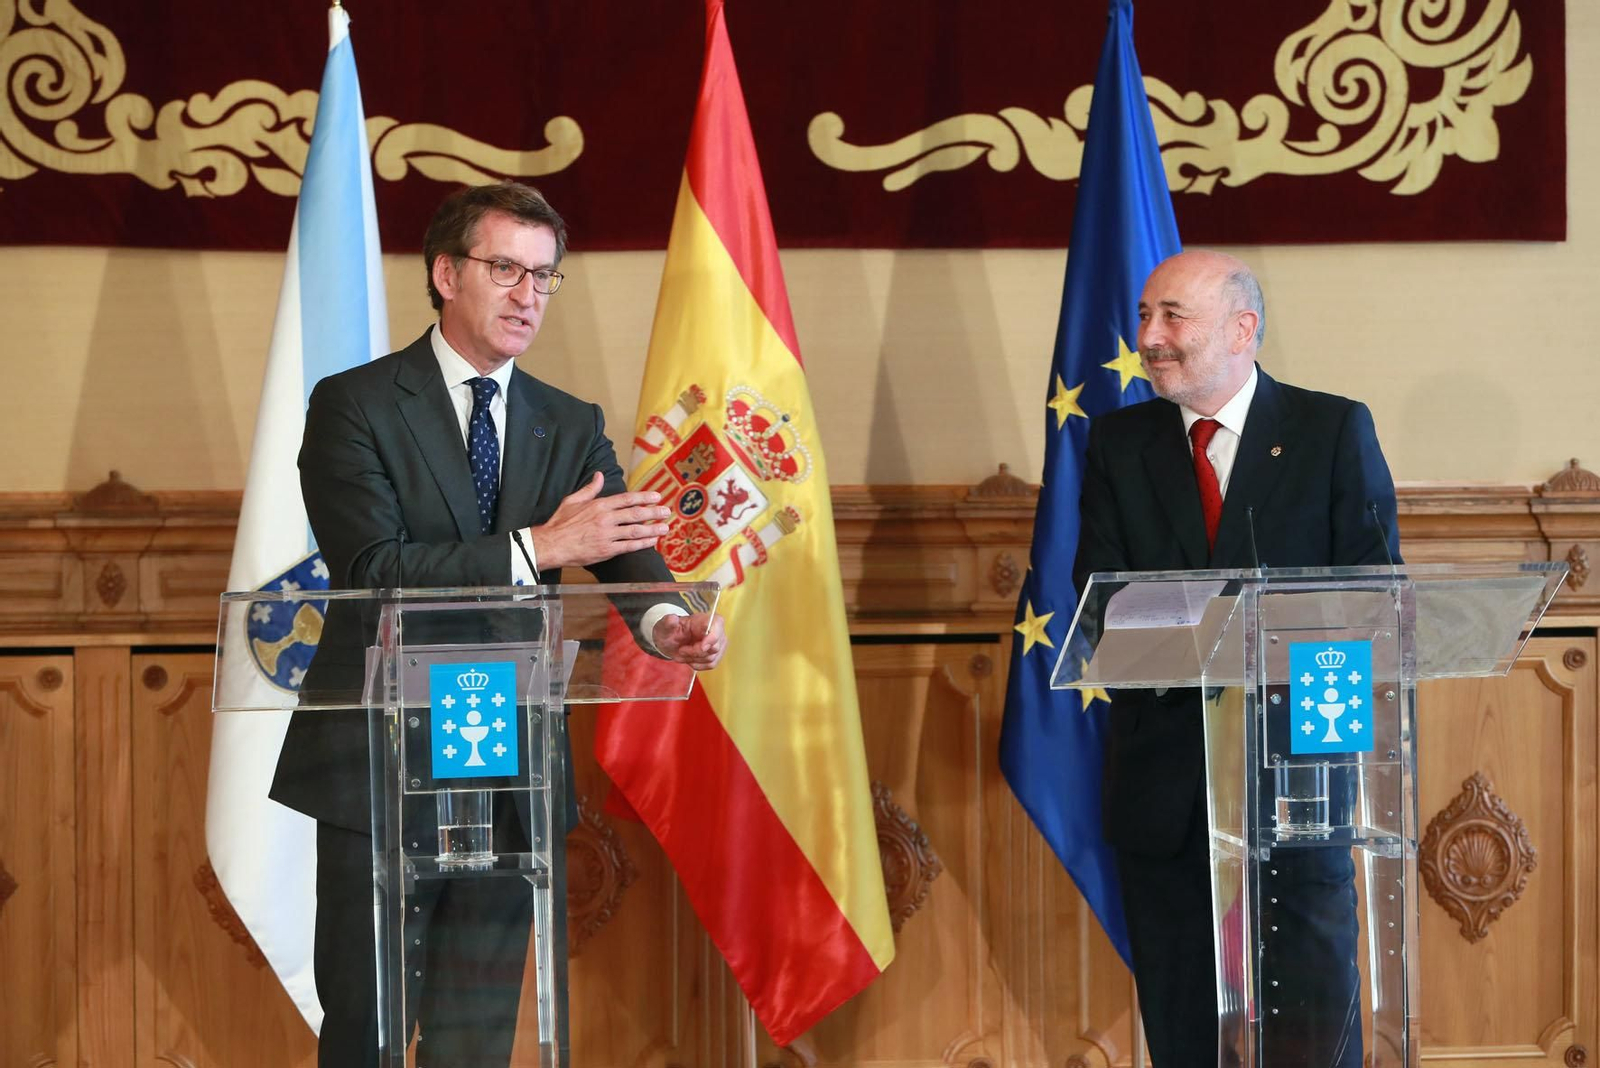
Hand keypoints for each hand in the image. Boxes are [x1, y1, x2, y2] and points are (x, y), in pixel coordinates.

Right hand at [529, 471, 671, 568]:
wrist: (551, 544)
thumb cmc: (560, 523)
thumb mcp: (573, 500)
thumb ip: (590, 488)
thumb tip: (600, 475)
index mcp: (599, 505)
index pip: (627, 499)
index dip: (643, 497)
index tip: (656, 497)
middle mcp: (605, 519)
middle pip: (635, 514)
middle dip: (653, 512)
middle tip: (666, 511)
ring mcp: (607, 535)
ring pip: (635, 530)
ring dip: (652, 528)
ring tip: (664, 527)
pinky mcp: (606, 550)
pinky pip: (629, 546)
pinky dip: (642, 543)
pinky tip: (652, 541)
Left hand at [652, 611, 725, 670]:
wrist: (670, 642)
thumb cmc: (670, 631)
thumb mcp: (665, 625)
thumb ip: (668, 622)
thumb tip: (672, 619)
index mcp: (705, 618)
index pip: (717, 625)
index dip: (712, 638)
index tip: (701, 648)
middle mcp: (716, 630)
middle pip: (714, 647)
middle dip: (695, 652)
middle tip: (681, 650)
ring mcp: (718, 644)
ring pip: (711, 658)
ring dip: (693, 659)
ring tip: (681, 654)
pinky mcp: (716, 655)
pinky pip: (710, 664)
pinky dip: (697, 664)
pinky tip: (688, 659)